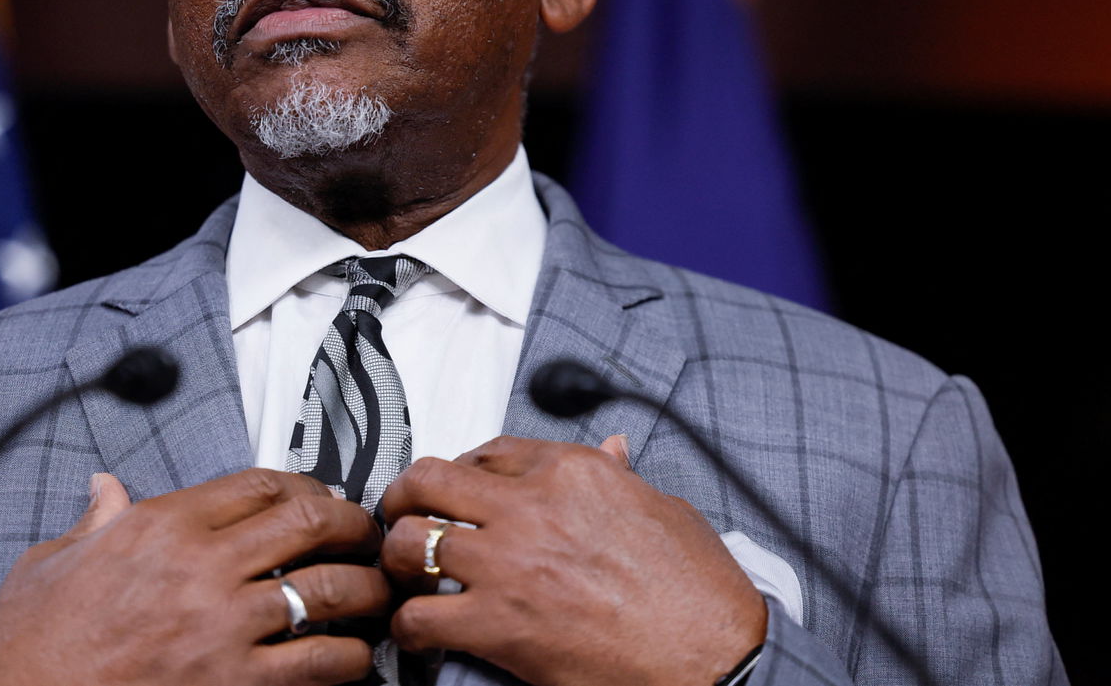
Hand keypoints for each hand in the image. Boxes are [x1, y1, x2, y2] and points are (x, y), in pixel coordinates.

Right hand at [0, 469, 390, 685]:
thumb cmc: (26, 649)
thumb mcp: (48, 563)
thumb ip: (92, 520)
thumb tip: (105, 488)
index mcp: (158, 527)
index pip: (258, 484)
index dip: (302, 486)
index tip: (318, 497)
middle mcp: (198, 567)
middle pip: (307, 522)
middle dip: (350, 524)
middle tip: (366, 535)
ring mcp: (220, 627)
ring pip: (326, 588)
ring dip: (365, 588)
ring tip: (378, 591)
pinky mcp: (232, 683)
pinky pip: (317, 662)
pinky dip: (349, 657)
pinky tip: (355, 656)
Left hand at [378, 436, 764, 685]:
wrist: (713, 659)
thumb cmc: (697, 594)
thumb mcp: (664, 509)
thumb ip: (621, 478)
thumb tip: (612, 452)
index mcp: (573, 473)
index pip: (490, 451)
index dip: (462, 468)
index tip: (456, 488)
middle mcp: (532, 509)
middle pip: (430, 479)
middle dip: (405, 496)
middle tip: (402, 515)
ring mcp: (511, 566)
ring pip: (409, 540)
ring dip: (397, 559)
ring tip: (403, 574)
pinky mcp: (500, 626)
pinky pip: (420, 617)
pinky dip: (408, 626)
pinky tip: (419, 632)